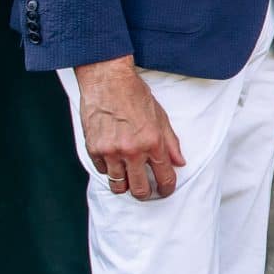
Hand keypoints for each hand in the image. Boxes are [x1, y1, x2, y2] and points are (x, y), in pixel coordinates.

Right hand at [75, 57, 183, 199]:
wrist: (108, 80)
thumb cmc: (134, 95)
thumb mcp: (161, 117)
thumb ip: (171, 142)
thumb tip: (179, 162)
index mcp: (153, 143)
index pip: (164, 177)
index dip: (167, 188)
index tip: (165, 190)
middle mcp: (132, 151)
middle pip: (139, 189)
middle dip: (145, 193)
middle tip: (145, 190)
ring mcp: (111, 151)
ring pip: (118, 185)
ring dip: (125, 184)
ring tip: (128, 177)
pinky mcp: (94, 149)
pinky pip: (102, 171)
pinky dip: (109, 169)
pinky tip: (113, 159)